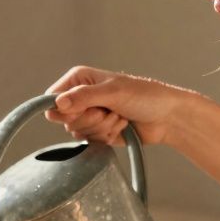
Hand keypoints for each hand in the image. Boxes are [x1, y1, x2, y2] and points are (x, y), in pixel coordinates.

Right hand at [43, 66, 195, 145]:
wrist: (166, 117)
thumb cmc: (145, 96)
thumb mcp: (113, 92)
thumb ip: (84, 97)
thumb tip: (57, 103)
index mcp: (80, 80)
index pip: (52, 98)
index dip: (64, 110)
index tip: (81, 111)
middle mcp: (81, 97)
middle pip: (64, 119)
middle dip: (88, 119)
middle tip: (106, 111)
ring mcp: (89, 115)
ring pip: (76, 131)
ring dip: (100, 127)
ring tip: (118, 117)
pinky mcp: (96, 131)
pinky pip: (89, 141)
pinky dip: (105, 136)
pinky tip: (120, 126)